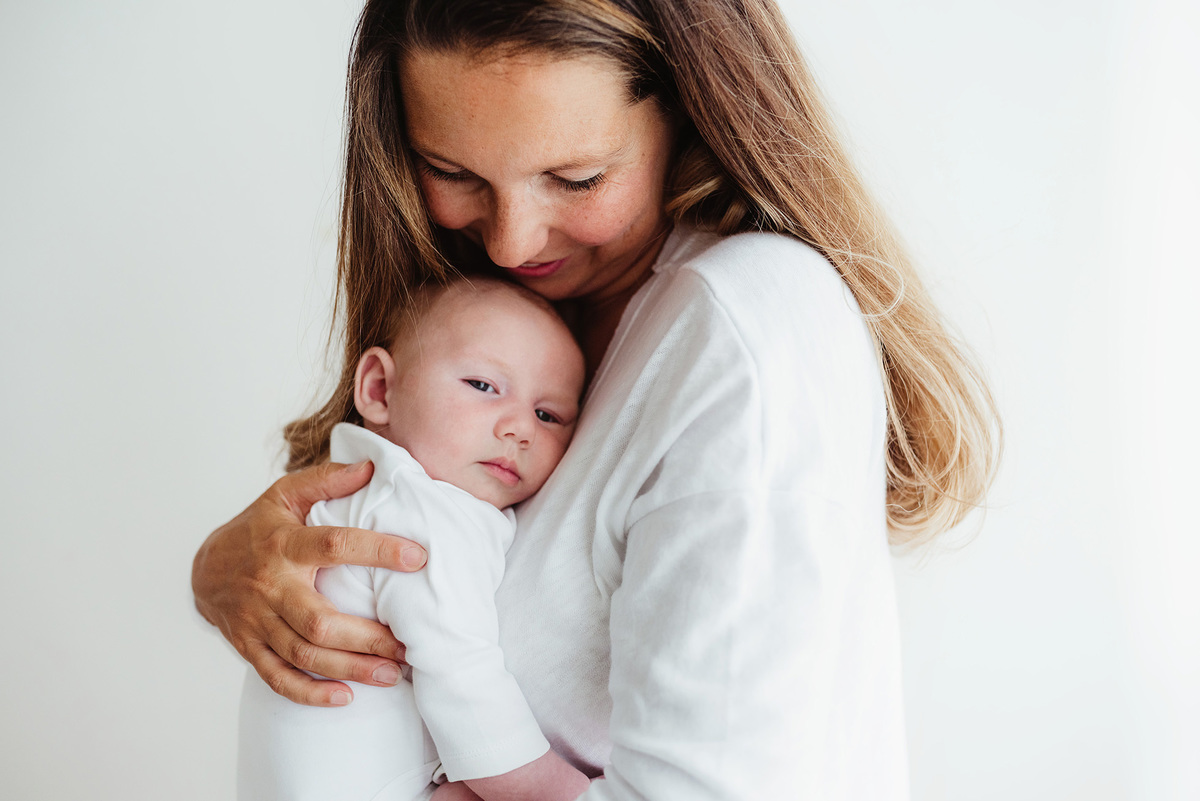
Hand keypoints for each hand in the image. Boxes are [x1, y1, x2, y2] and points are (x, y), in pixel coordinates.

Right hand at [192, 459, 427, 705]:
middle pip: (318, 621)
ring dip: (349, 669)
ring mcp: (257, 622)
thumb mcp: (284, 495)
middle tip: (407, 645)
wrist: (202, 567)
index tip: (418, 557)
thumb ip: (327, 480)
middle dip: (365, 638)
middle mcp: (270, 586)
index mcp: (284, 544)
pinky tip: (346, 697)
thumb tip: (372, 467)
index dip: (377, 550)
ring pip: (303, 656)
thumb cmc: (257, 528)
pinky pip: (278, 678)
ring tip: (392, 673)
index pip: (333, 545)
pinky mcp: (249, 647)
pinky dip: (311, 693)